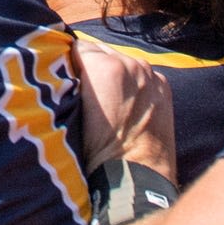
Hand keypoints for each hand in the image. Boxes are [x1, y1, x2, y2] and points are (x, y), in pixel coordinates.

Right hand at [71, 35, 177, 179]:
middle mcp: (130, 64)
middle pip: (100, 50)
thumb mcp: (70, 114)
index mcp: (105, 67)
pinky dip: (132, 83)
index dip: (66, 61)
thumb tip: (61, 70)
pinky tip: (124, 104)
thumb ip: (68, 83)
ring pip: (121, 61)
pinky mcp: (163, 86)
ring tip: (104, 99)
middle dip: (90, 65)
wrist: (136, 178)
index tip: (60, 75)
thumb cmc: (97, 152)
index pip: (77, 46)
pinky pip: (140, 75)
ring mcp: (150, 74)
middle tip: (80, 89)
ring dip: (111, 73)